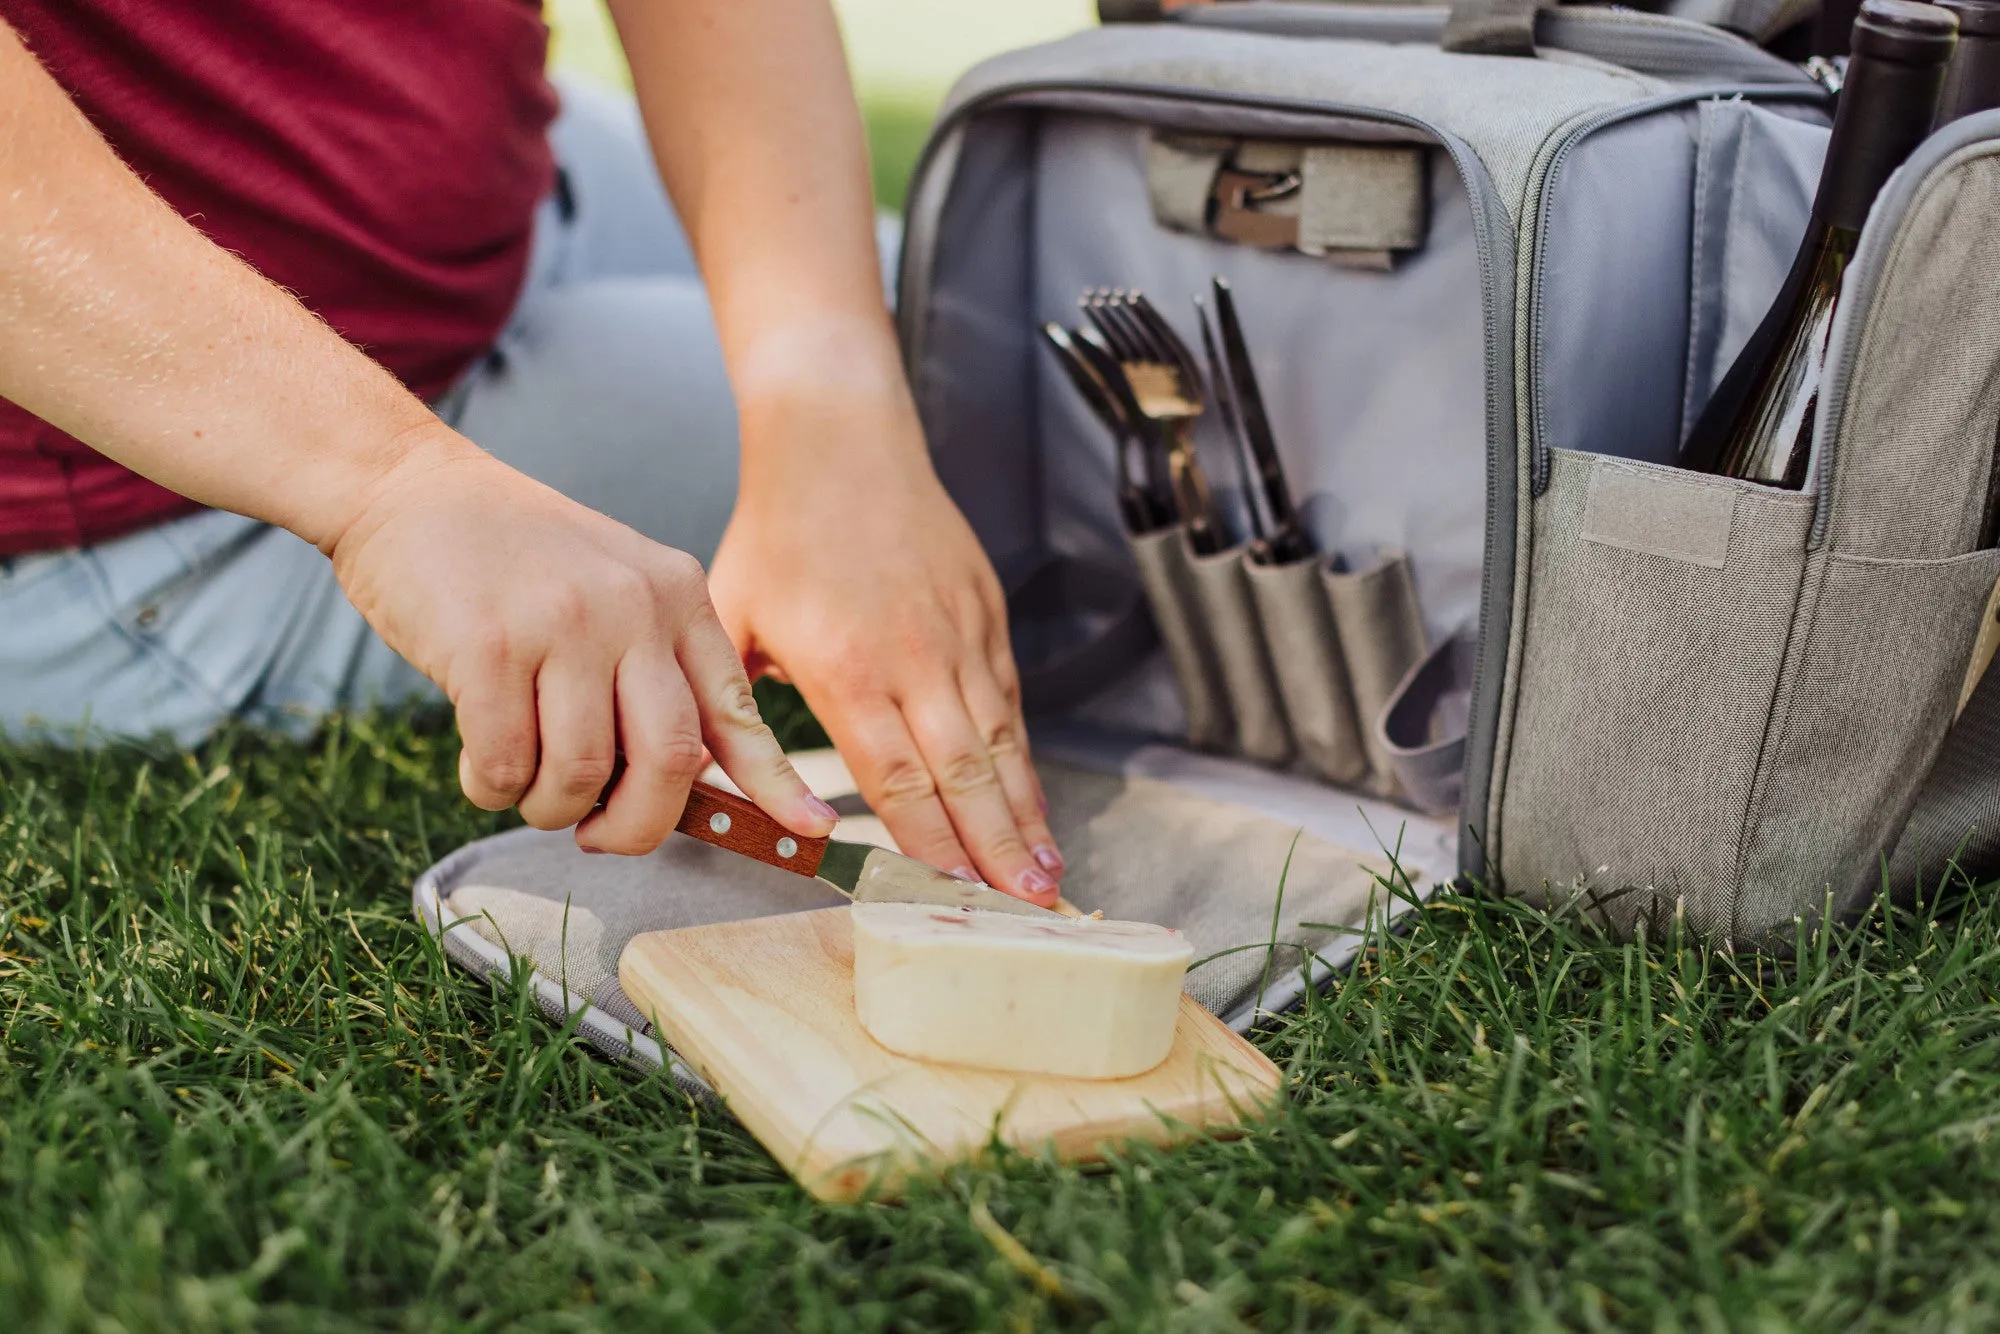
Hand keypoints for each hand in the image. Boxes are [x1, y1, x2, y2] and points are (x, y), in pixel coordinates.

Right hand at [326, 427, 836, 853]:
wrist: (410, 487)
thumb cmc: (514, 562)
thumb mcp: (615, 590)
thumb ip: (656, 672)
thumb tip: (687, 785)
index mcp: (678, 597)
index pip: (739, 709)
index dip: (777, 782)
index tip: (814, 831)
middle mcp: (633, 606)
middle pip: (670, 763)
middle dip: (636, 826)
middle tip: (597, 835)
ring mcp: (563, 623)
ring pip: (582, 775)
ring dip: (548, 807)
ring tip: (524, 780)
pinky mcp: (487, 646)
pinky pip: (504, 766)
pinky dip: (490, 786)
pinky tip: (480, 758)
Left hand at [707, 372, 1063, 906]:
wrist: (839, 440)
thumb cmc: (779, 533)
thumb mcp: (734, 621)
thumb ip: (737, 714)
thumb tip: (725, 790)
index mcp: (847, 666)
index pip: (898, 778)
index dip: (931, 845)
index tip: (953, 895)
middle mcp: (915, 656)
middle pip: (965, 774)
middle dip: (999, 850)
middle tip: (1030, 912)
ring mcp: (960, 634)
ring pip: (1000, 743)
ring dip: (1026, 815)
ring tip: (1050, 875)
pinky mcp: (986, 614)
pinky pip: (1009, 702)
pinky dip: (1023, 759)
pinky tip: (1033, 803)